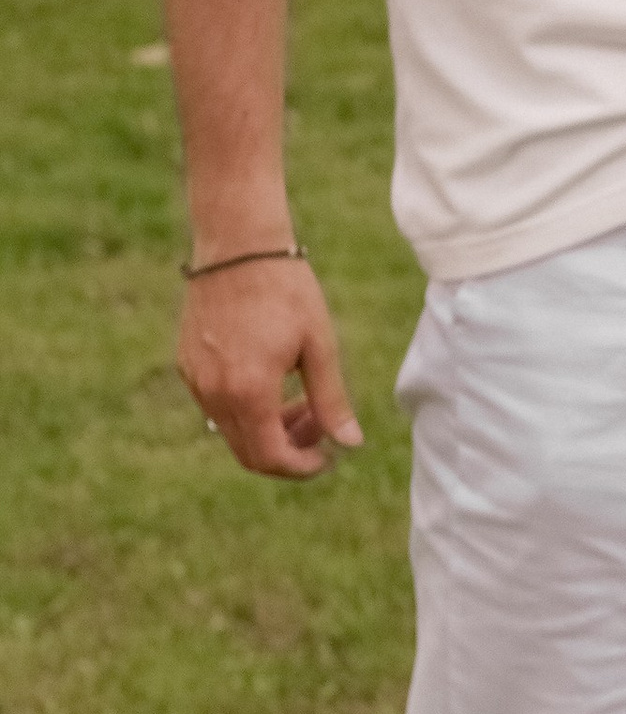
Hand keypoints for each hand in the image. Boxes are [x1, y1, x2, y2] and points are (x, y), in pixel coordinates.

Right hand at [178, 254, 362, 478]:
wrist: (238, 246)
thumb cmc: (286, 290)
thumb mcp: (319, 347)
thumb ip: (331, 401)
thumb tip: (350, 443)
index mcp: (248, 391)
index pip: (271, 457)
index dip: (302, 467)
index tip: (328, 457)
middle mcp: (214, 392)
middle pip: (248, 452)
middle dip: (289, 450)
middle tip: (320, 426)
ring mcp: (195, 379)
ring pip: (231, 430)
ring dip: (268, 430)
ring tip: (302, 403)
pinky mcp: (187, 364)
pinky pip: (217, 406)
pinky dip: (247, 409)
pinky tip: (274, 383)